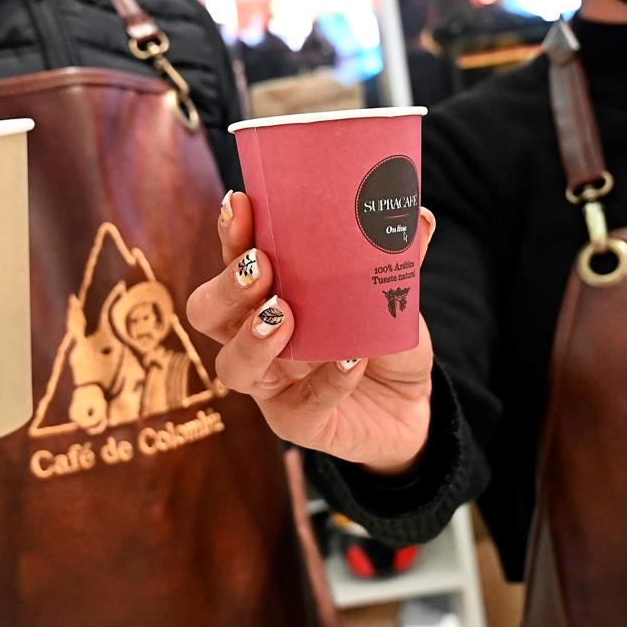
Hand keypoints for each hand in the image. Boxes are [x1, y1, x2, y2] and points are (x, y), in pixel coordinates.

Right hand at [185, 193, 435, 474]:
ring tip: (283, 317)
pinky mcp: (297, 423)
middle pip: (207, 312)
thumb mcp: (392, 290)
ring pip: (232, 366)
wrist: (412, 402)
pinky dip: (325, 382)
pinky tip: (350, 362)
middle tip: (260, 267)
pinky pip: (298, 408)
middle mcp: (257, 335)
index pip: (236, 258)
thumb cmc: (384, 335)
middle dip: (227, 287)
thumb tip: (420, 215)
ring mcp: (272, 383)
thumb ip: (396, 255)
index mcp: (270, 292)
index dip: (231, 232)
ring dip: (252, 338)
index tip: (241, 203)